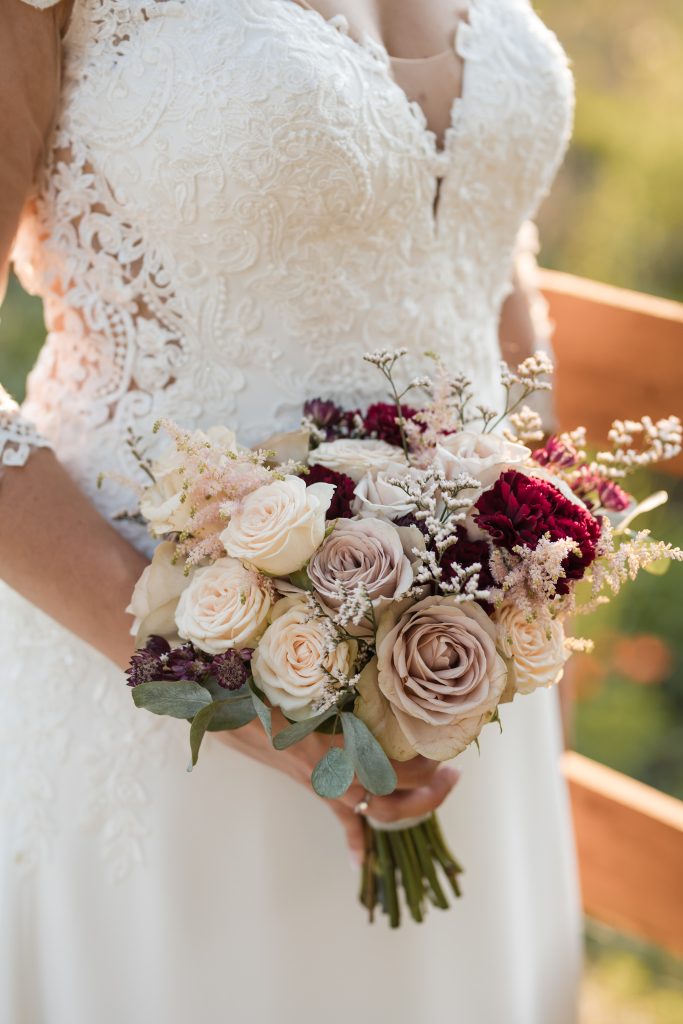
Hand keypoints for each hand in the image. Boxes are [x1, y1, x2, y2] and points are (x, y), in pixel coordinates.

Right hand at [215, 710, 459, 863]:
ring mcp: (330, 787)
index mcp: (348, 755)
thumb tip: (392, 682)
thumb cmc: (272, 692)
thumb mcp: (319, 689)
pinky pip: (342, 820)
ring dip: (412, 806)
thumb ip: (354, 692)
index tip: (449, 739)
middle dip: (433, 790)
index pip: (406, 769)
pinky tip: (360, 865)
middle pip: (401, 799)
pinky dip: (356, 841)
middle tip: (454, 772)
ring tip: (437, 789)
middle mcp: (343, 778)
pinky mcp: (317, 789)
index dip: (432, 759)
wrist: (232, 712)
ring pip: (380, 810)